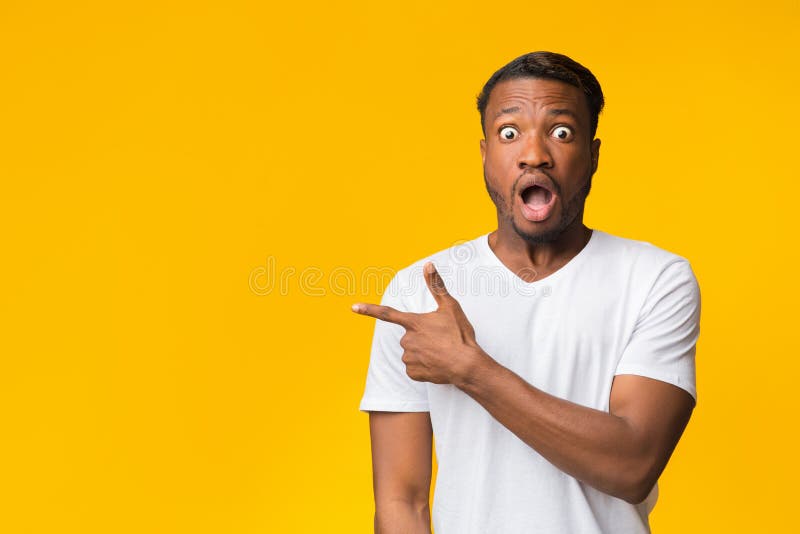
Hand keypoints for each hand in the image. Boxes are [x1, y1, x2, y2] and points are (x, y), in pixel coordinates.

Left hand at [352, 262, 484, 384]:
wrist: (467, 366)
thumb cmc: (459, 335)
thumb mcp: (450, 307)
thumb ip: (437, 285)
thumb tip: (428, 264)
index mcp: (413, 323)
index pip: (386, 314)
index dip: (368, 309)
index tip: (353, 307)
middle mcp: (407, 340)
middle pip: (409, 336)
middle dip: (421, 337)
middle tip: (440, 340)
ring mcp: (409, 357)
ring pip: (411, 352)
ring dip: (423, 352)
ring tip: (441, 353)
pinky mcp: (412, 373)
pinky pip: (414, 367)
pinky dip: (424, 366)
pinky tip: (437, 365)